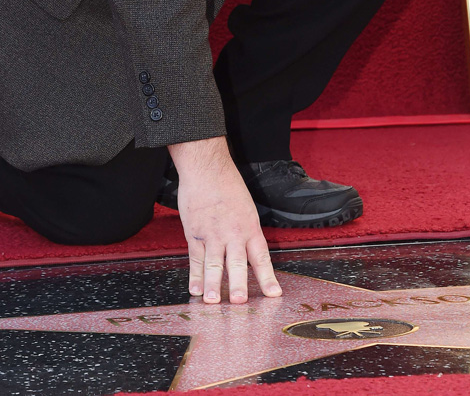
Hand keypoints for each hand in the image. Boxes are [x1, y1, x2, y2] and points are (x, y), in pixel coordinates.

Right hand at [169, 138, 281, 304]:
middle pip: (237, 264)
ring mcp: (212, 234)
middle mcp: (233, 233)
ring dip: (213, 284)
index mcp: (249, 227)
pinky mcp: (195, 232)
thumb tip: (248, 254)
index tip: (274, 295)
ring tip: (213, 302)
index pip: (261, 257)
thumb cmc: (228, 185)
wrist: (207, 168)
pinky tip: (195, 289)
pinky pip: (195, 258)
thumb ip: (246, 232)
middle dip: (239, 284)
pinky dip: (195, 275)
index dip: (267, 278)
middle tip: (239, 302)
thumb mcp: (246, 207)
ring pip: (214, 264)